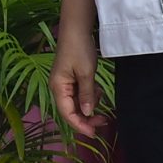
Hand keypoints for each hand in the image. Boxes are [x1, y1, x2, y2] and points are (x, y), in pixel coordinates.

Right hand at [50, 17, 105, 137]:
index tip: (94, 133)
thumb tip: (87, 113)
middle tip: (104, 121)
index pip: (67, 113)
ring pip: (77, 103)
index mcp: (58, 87)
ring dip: (90, 104)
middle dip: (87, 117)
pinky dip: (90, 95)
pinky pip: (80, 94)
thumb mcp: (86, 73)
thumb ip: (87, 95)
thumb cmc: (79, 49)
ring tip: (101, 95)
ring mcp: (65, 83)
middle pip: (71, 110)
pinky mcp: (71, 79)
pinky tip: (97, 89)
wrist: (76, 29)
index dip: (80, 125)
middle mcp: (59, 88)